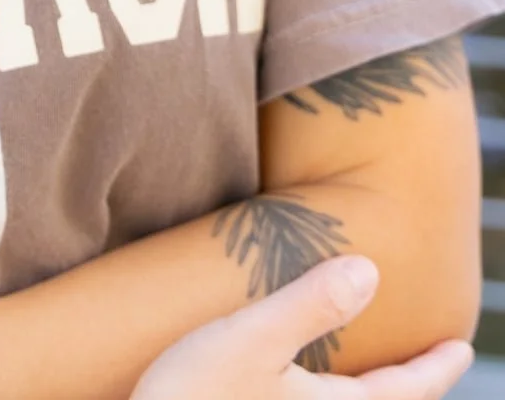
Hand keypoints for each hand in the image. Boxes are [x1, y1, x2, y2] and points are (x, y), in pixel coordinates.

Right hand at [133, 257, 474, 399]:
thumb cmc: (194, 399)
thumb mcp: (249, 340)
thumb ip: (309, 305)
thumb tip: (370, 269)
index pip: (403, 392)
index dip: (435, 368)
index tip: (462, 345)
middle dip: (407, 389)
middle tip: (427, 362)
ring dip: (368, 396)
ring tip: (375, 375)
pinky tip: (308, 390)